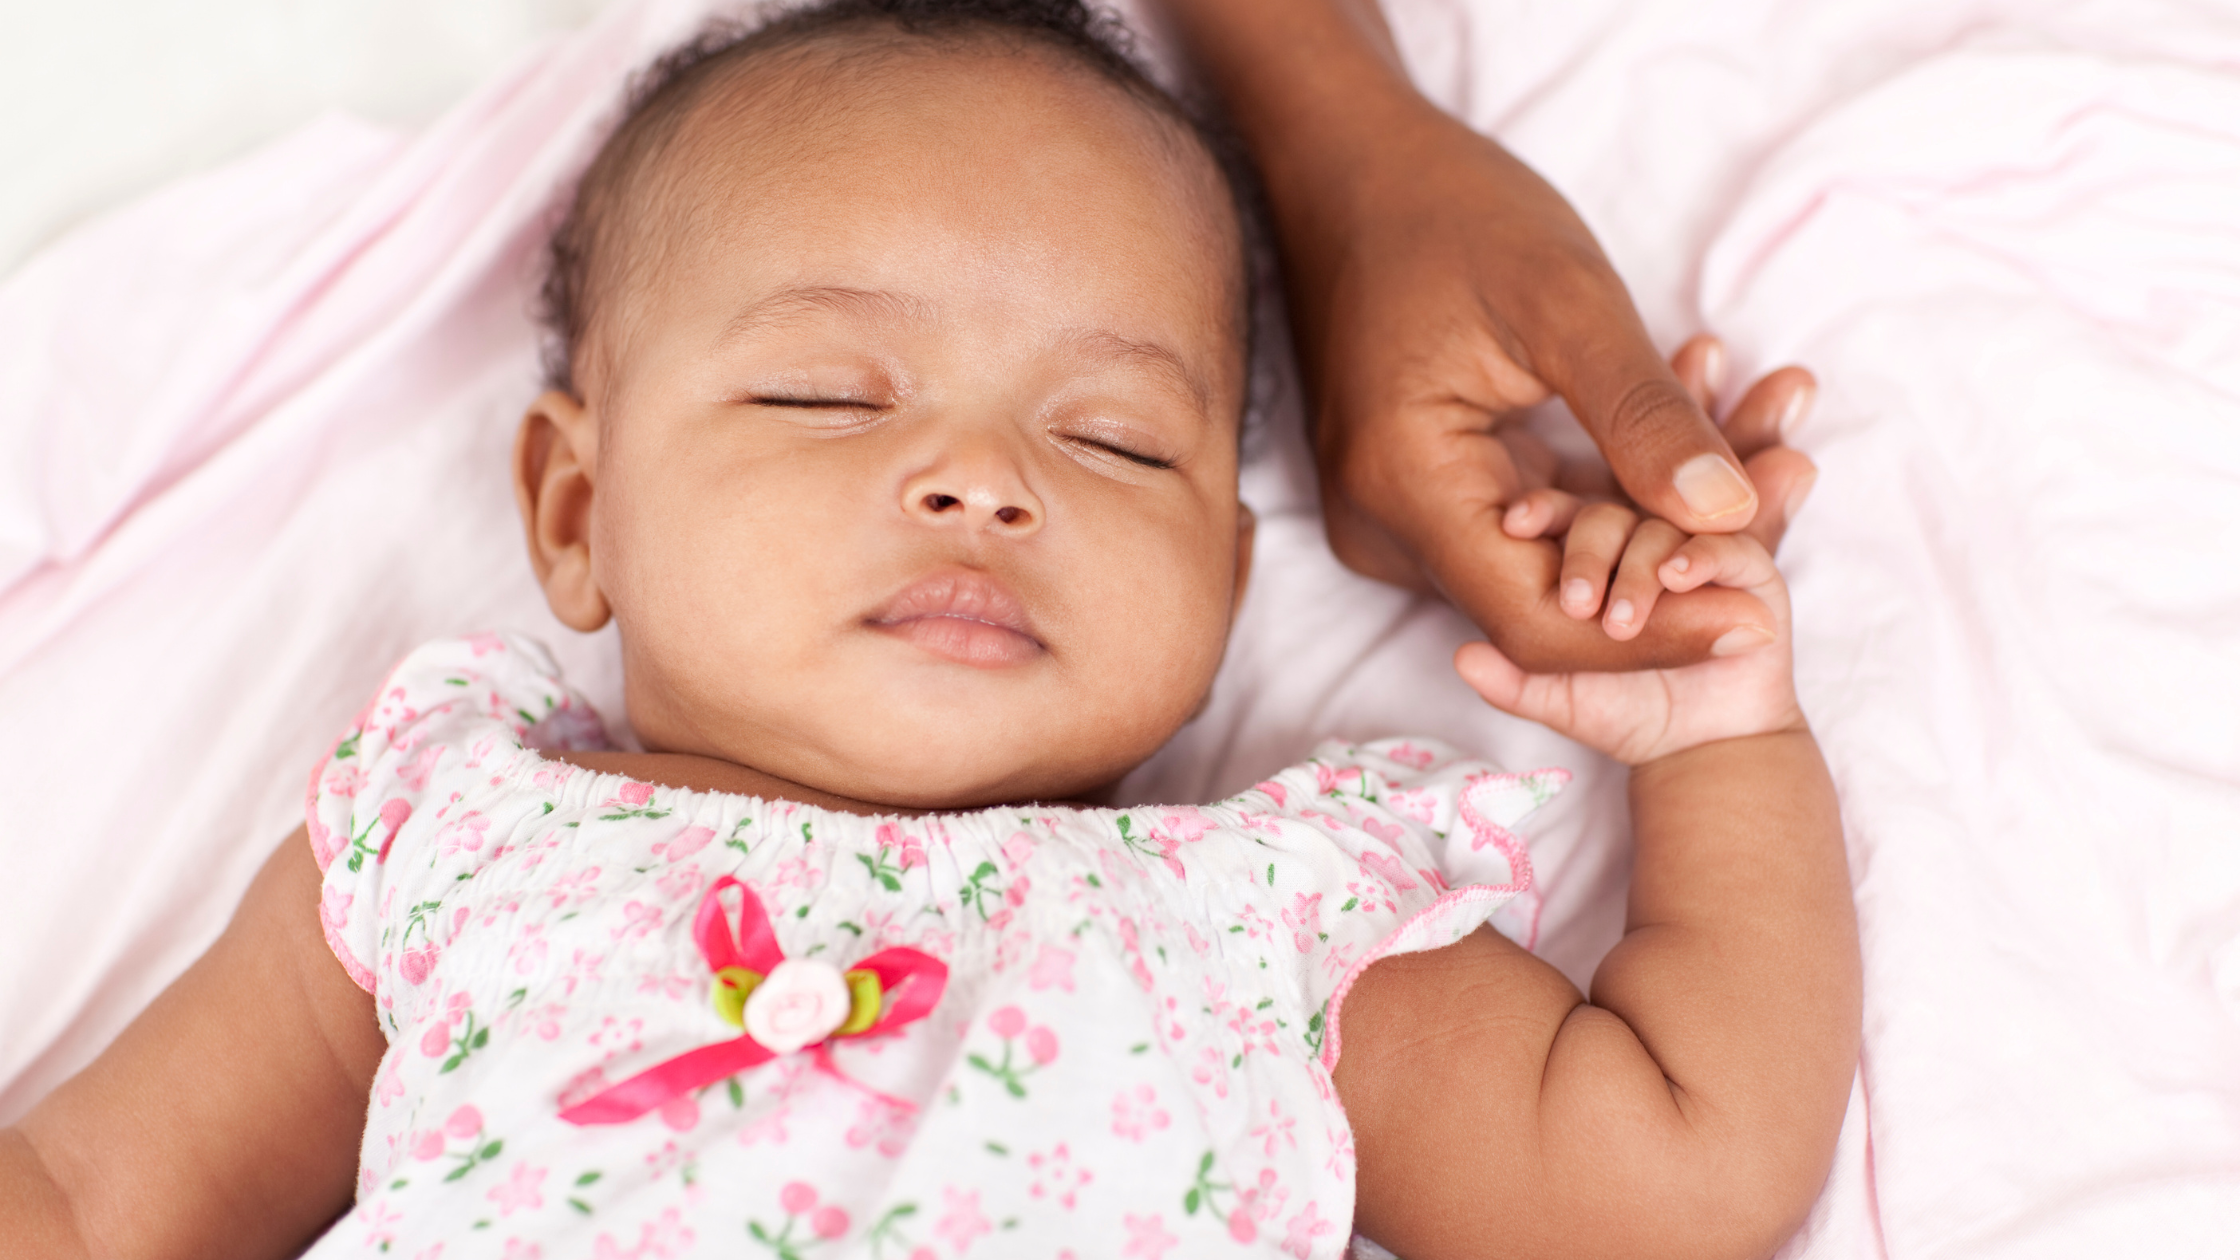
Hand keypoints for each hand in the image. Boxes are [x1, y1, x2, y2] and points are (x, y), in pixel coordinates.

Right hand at [1276, 94, 1815, 670]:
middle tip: (1790, 504)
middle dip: (1672, 571)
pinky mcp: (1422, 493)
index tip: (1756, 619)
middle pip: (1545, 604)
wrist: (1350, 166)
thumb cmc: (1446, 210)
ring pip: (1545, 565)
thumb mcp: (1563, 301)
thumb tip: (1734, 512)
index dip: (1650, 635)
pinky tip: (1697, 443)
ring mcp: (1396, 516)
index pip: (1537, 623)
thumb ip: (1644, 416)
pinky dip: (1613, 496)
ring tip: (1769, 452)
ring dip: (1653, 529)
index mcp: (1403, 488)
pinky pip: (1529, 524)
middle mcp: (1383, 528)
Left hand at [1453, 527, 1802, 766]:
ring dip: (1638, 569)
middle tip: (1576, 603)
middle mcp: (1642, 542)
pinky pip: (1724, 545)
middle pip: (1609, 516)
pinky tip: (1677, 578)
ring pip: (1660, 528)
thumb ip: (1512, 681)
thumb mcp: (1559, 698)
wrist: (1700, 745)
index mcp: (1595, 555)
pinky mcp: (1748, 571)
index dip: (1540, 513)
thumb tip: (1464, 657)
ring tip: (1620, 618)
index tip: (1514, 525)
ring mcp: (1693, 550)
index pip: (1563, 515)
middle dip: (1588, 554)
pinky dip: (1698, 557)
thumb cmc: (1624, 710)